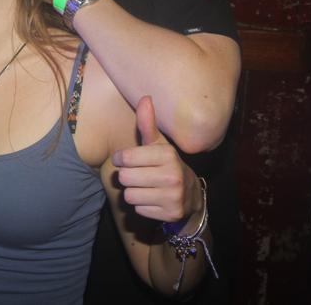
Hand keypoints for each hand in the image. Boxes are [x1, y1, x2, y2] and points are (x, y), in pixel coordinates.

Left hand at [112, 96, 200, 222]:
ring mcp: (173, 196)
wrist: (190, 195)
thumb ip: (147, 123)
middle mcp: (173, 175)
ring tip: (146, 188)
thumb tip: (145, 97)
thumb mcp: (157, 144)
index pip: (126, 158)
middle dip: (127, 177)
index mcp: (168, 154)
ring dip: (133, 192)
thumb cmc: (165, 164)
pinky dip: (142, 206)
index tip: (125, 159)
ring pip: (129, 196)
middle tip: (138, 175)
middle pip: (125, 178)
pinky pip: (138, 210)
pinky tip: (153, 199)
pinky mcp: (171, 213)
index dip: (120, 159)